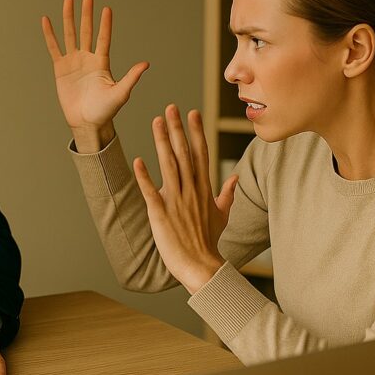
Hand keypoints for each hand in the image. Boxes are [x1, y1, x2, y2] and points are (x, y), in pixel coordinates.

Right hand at [41, 0, 148, 152]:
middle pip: (87, 31)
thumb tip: (146, 63)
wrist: (86, 123)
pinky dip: (50, 35)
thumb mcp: (120, 93)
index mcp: (102, 63)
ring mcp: (73, 62)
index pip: (103, 39)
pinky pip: (54, 48)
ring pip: (70, 35)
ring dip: (69, 18)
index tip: (106, 9)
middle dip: (87, 14)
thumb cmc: (105, 111)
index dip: (105, 24)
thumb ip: (131, 77)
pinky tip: (47, 20)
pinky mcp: (60, 69)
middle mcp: (88, 59)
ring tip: (68, 0)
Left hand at [133, 106, 237, 292]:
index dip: (196, 132)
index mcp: (204, 189)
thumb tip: (235, 177)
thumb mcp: (222, 215)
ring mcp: (177, 201)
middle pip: (184, 153)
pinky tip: (139, 161)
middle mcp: (191, 190)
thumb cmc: (209, 242)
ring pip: (169, 166)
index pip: (200, 153)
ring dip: (162, 143)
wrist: (202, 266)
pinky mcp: (162, 214)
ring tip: (156, 122)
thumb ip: (227, 194)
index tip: (192, 112)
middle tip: (170, 107)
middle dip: (178, 129)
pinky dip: (145, 177)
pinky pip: (152, 192)